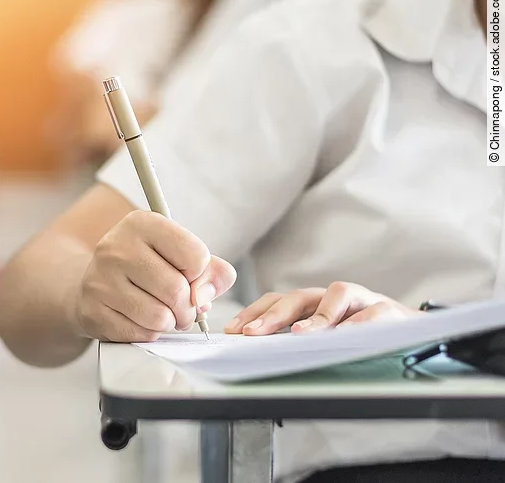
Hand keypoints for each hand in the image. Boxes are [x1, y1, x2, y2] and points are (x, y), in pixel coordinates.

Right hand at [73, 211, 236, 341]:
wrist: (96, 281)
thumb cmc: (145, 267)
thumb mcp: (178, 254)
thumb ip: (211, 270)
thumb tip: (205, 296)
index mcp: (142, 223)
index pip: (195, 255)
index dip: (200, 274)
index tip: (189, 276)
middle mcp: (116, 247)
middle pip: (176, 290)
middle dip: (188, 308)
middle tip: (184, 309)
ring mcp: (100, 279)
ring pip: (159, 317)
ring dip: (169, 322)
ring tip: (163, 314)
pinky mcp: (92, 310)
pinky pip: (139, 334)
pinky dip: (149, 333)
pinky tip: (141, 320)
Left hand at [225, 282, 420, 335]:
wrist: (415, 332)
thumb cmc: (363, 336)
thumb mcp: (327, 338)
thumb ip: (299, 341)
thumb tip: (258, 353)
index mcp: (314, 303)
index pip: (278, 300)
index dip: (254, 312)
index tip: (233, 329)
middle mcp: (334, 297)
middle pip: (299, 296)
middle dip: (273, 314)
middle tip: (253, 333)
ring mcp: (362, 299)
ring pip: (337, 294)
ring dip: (316, 315)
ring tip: (298, 335)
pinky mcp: (390, 310)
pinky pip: (374, 313)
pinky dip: (359, 323)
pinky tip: (345, 336)